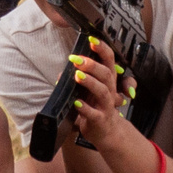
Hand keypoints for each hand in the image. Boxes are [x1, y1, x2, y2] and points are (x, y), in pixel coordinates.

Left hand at [64, 36, 140, 150]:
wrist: (106, 132)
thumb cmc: (97, 106)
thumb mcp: (90, 91)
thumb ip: (79, 79)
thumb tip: (62, 74)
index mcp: (107, 80)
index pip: (109, 60)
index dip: (102, 49)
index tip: (91, 40)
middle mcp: (110, 91)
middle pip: (106, 74)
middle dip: (92, 65)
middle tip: (77, 59)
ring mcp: (106, 106)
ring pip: (103, 91)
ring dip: (90, 82)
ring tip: (77, 76)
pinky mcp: (100, 120)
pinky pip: (94, 114)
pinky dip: (85, 108)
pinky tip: (76, 102)